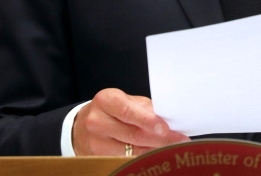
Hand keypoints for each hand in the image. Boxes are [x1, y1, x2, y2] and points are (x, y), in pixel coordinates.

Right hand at [72, 88, 189, 155]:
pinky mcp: (98, 157)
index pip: (128, 111)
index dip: (147, 121)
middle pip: (132, 134)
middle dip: (160, 139)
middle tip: (179, 140)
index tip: (164, 128)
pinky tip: (156, 154)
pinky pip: (126, 159)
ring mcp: (96, 142)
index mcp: (106, 100)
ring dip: (155, 149)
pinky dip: (143, 157)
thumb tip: (167, 119)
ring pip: (131, 150)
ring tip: (172, 147)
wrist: (81, 126)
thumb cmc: (109, 110)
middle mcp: (98, 121)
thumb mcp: (123, 101)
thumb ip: (144, 108)